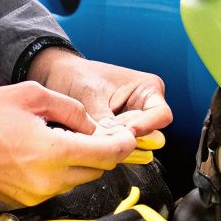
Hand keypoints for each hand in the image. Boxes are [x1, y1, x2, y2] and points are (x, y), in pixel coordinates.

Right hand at [0, 81, 135, 206]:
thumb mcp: (30, 95)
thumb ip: (71, 110)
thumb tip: (93, 125)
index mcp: (51, 153)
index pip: (107, 155)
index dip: (123, 143)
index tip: (128, 134)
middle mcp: (46, 181)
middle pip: (96, 170)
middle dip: (100, 150)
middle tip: (92, 129)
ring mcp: (33, 195)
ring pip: (76, 180)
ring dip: (78, 160)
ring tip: (60, 135)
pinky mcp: (21, 201)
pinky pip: (54, 186)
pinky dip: (57, 170)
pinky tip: (41, 149)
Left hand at [28, 47, 172, 136]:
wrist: (59, 75)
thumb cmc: (78, 76)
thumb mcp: (90, 96)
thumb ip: (104, 121)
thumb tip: (113, 143)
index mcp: (148, 88)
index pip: (161, 115)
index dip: (146, 127)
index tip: (125, 133)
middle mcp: (144, 105)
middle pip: (150, 132)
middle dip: (130, 138)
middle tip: (108, 140)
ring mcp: (132, 120)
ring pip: (135, 141)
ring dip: (117, 143)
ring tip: (96, 139)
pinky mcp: (118, 131)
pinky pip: (120, 144)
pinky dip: (108, 145)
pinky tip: (92, 141)